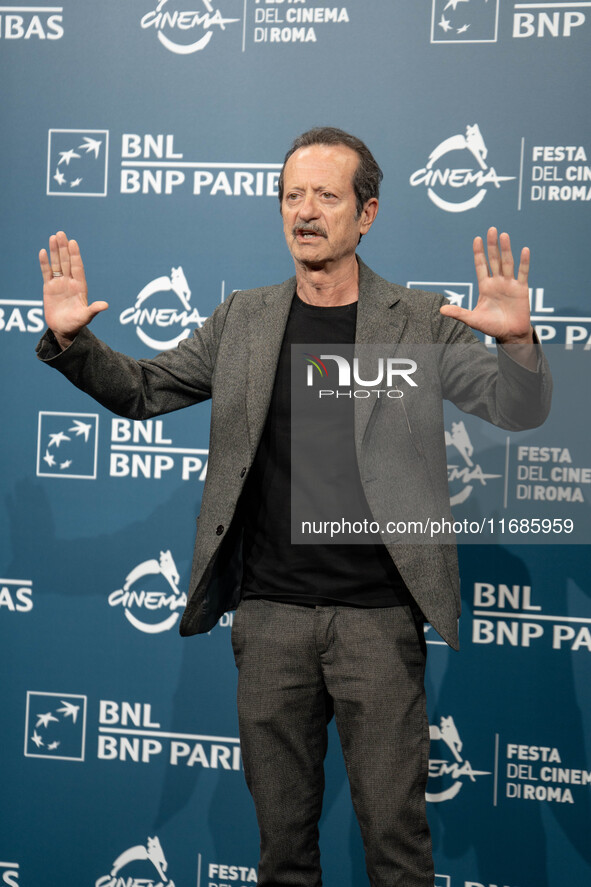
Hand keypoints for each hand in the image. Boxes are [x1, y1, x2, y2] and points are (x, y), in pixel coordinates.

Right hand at [39, 231, 107, 348]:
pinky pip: (47, 273)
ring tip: (53, 237)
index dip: (75, 255)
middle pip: (66, 262)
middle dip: (64, 248)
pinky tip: (43, 252)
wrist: (64, 330)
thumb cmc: (76, 324)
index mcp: (80, 287)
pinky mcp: (49, 288)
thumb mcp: (85, 317)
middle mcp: (70, 282)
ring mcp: (59, 284)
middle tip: (61, 233)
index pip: (77, 267)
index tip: (73, 243)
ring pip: (57, 264)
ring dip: (54, 251)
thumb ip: (93, 310)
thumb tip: (105, 305)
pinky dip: (44, 263)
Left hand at [439, 227, 532, 343]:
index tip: (477, 239)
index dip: (479, 253)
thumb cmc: (491, 326)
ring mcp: (509, 284)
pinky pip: (523, 273)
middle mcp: (497, 282)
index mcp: (485, 287)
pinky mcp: (521, 289)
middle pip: (494, 260)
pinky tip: (524, 250)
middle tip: (491, 229)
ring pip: (507, 263)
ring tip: (504, 235)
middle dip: (492, 245)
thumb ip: (459, 313)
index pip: (481, 265)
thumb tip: (441, 309)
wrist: (510, 334)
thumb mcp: (473, 319)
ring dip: (506, 249)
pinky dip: (524, 262)